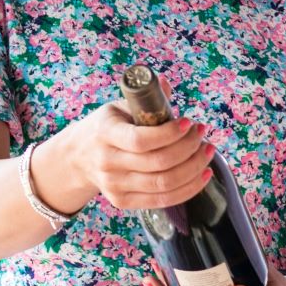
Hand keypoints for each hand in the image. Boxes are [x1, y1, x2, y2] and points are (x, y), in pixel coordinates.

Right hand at [44, 103, 214, 214]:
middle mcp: (108, 163)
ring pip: (164, 183)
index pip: (142, 140)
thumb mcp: (118, 108)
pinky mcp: (124, 202)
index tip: (189, 123)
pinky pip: (163, 200)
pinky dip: (189, 188)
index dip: (171, 133)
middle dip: (190, 149)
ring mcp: (115, 186)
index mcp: (105, 133)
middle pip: (159, 163)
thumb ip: (145, 99)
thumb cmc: (106, 128)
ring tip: (207, 152)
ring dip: (194, 168)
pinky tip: (203, 175)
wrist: (78, 157)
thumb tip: (165, 83)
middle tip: (203, 135)